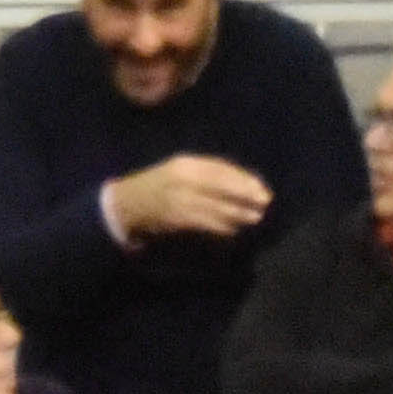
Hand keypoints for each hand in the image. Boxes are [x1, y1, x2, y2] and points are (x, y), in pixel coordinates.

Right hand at [109, 153, 272, 240]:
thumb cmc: (159, 185)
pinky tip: (235, 229)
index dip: (243, 178)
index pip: (220, 169)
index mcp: (185, 164)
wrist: (127, 204)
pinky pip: (207, 223)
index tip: (261, 187)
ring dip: (238, 214)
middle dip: (245, 195)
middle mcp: (183, 179)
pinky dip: (223, 226)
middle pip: (221, 186)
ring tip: (255, 218)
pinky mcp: (178, 219)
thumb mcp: (179, 170)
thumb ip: (206, 174)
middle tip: (265, 203)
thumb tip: (242, 183)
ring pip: (216, 207)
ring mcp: (180, 200)